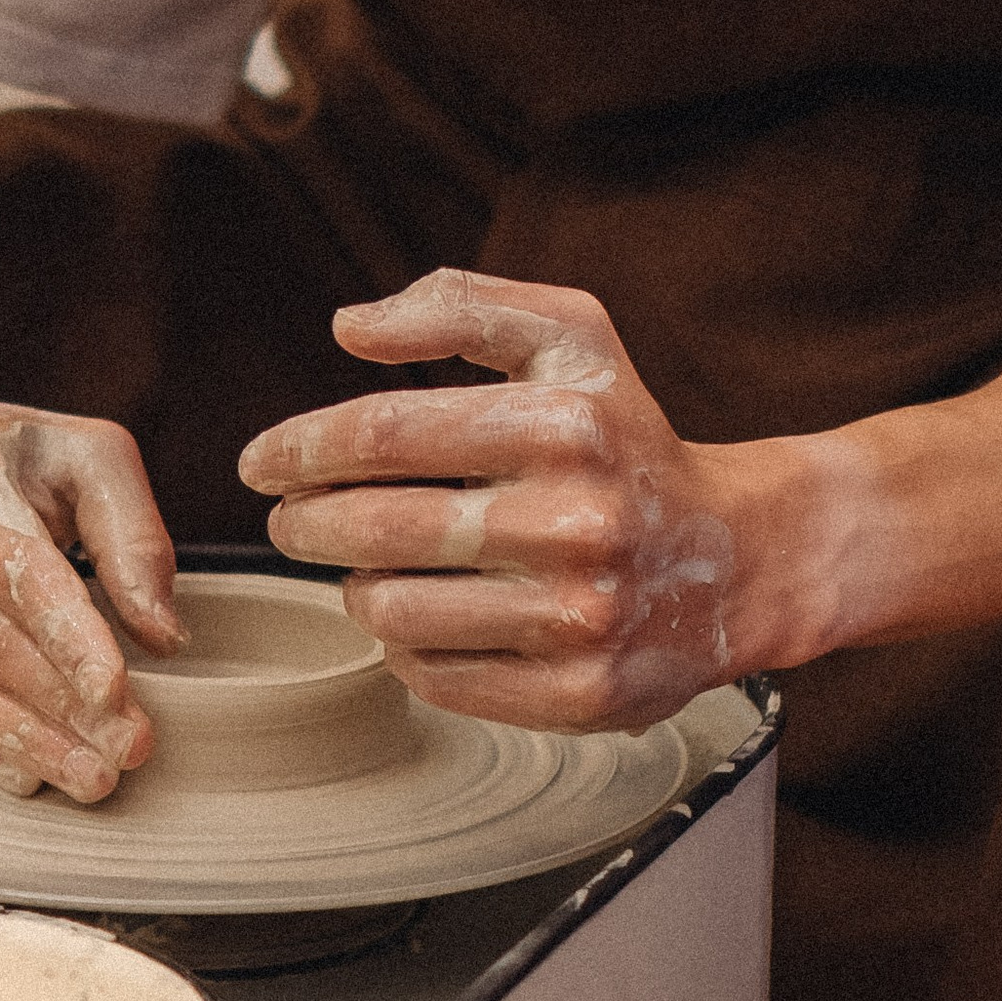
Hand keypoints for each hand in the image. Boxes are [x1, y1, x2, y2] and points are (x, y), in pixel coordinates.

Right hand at [0, 369, 184, 803]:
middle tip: (126, 752)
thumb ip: (132, 534)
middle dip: (59, 706)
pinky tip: (26, 774)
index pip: (16, 569)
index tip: (118, 695)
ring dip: (22, 742)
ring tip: (89, 776)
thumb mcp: (75, 453)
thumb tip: (162, 637)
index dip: (69, 638)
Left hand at [236, 270, 769, 731]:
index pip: (386, 433)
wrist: (741, 559)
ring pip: (394, 611)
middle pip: (377, 528)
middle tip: (290, 521)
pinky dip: (407, 648)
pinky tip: (427, 618)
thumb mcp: (573, 338)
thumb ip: (461, 307)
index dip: (302, 447)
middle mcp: (578, 521)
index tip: (261, 463)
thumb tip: (349, 327)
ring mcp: (581, 616)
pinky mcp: (580, 692)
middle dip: (305, 524)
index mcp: (567, 422)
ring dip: (357, 588)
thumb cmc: (629, 439)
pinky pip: (436, 677)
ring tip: (372, 567)